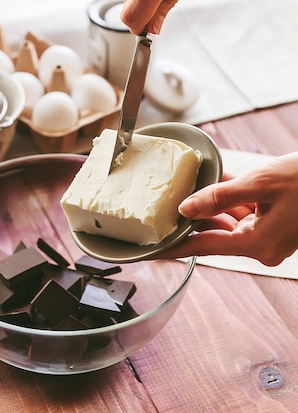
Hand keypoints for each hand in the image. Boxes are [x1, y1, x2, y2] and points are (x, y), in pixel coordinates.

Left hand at [157, 153, 297, 265]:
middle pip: (216, 232)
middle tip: (165, 206)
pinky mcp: (277, 224)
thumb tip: (186, 208)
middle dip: (194, 216)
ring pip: (230, 220)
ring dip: (212, 203)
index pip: (204, 248)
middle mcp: (263, 246)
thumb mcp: (258, 183)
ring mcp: (271, 236)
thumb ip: (219, 196)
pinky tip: (215, 180)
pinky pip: (245, 213)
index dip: (176, 247)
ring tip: (188, 187)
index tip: (154, 251)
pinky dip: (231, 199)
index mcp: (257, 243)